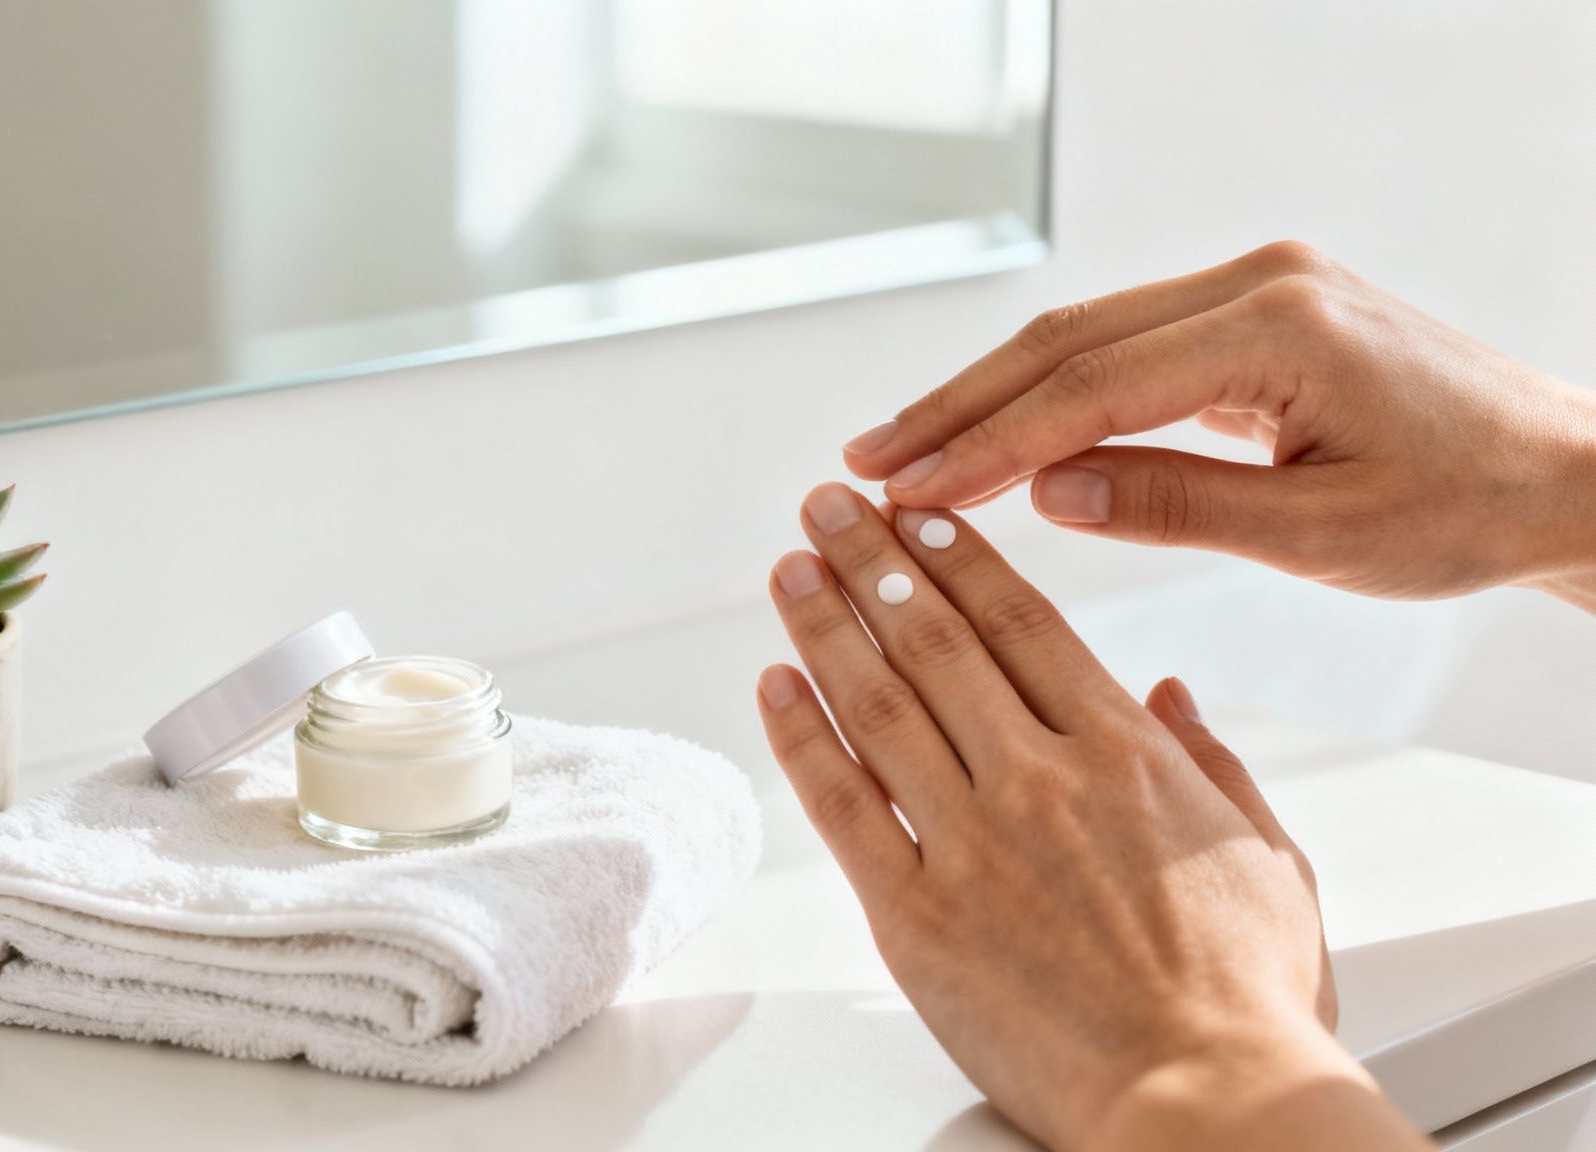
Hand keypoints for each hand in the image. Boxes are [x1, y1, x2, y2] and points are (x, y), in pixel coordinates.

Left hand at [756, 484, 1426, 1150]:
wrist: (1202, 1103)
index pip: (1023, 622)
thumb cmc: (1247, 998)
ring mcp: (971, 842)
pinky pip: (843, 806)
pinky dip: (802, 738)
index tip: (919, 510)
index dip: (959, 557)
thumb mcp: (1269, 859)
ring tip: (790, 565)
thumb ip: (1211, 767)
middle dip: (875, 560)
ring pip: (879, 704)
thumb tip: (1170, 695)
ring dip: (825, 624)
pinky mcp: (915, 914)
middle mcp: (1039, 778)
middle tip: (831, 505)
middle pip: (936, 640)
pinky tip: (775, 684)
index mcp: (1124, 754)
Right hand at [842, 241, 1595, 603]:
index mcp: (1277, 326)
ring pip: (1086, 337)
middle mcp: (1259, 282)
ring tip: (908, 452)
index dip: (986, 443)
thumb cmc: (1465, 508)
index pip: (1089, 387)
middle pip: (1067, 341)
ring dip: (993, 396)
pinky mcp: (1255, 314)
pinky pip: (1128, 348)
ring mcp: (1256, 288)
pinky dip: (1054, 395)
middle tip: (867, 462)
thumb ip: (1178, 504)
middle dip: (959, 405)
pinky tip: (999, 436)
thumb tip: (1048, 491)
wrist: (1561, 474)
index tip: (906, 488)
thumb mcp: (1321, 531)